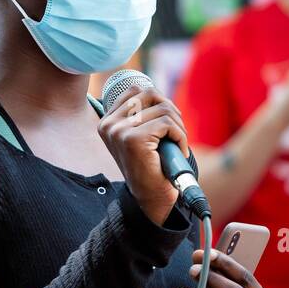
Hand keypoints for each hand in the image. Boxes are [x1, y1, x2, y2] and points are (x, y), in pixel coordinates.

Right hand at [97, 84, 184, 224]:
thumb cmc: (152, 165)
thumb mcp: (141, 134)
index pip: (137, 89)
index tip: (167, 122)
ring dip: (178, 126)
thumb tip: (153, 88)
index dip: (159, 101)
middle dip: (170, 110)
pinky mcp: (134, 140)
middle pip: (150, 94)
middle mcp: (109, 125)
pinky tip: (179, 151)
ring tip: (177, 144)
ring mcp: (120, 132)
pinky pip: (168, 124)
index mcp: (107, 121)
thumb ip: (141, 112)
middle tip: (175, 132)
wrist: (153, 198)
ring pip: (163, 109)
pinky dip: (181, 136)